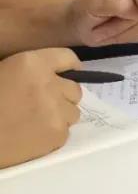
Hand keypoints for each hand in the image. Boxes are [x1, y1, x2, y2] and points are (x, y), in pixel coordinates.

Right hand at [0, 48, 81, 167]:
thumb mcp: (4, 72)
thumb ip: (31, 71)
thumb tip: (53, 75)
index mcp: (32, 64)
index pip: (68, 57)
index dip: (69, 67)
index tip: (66, 75)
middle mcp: (50, 84)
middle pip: (75, 89)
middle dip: (63, 96)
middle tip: (43, 104)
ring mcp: (56, 111)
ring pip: (73, 112)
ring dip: (60, 116)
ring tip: (36, 121)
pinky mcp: (57, 135)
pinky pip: (65, 132)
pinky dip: (52, 135)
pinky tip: (33, 136)